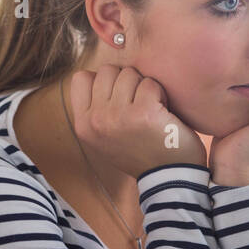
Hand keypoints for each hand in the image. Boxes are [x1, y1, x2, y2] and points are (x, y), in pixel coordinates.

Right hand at [67, 65, 207, 178]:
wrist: (167, 177)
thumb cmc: (139, 152)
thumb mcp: (104, 137)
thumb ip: (95, 109)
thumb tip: (97, 76)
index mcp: (83, 125)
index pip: (81, 78)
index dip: (102, 81)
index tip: (117, 97)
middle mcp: (95, 120)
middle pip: (107, 71)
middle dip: (125, 81)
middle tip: (136, 102)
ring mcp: (118, 116)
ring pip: (129, 73)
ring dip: (144, 86)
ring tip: (149, 108)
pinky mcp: (143, 113)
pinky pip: (150, 83)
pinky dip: (160, 94)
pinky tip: (162, 111)